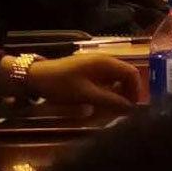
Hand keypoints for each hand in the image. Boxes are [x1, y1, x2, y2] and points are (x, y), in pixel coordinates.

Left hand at [24, 53, 141, 109]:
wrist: (35, 77)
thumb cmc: (61, 84)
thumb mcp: (86, 94)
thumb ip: (110, 100)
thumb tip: (130, 108)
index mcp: (106, 62)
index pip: (132, 73)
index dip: (136, 90)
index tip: (133, 107)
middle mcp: (104, 60)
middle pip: (125, 75)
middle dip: (128, 92)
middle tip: (124, 109)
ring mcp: (95, 64)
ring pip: (116, 78)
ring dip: (118, 92)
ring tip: (114, 107)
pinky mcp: (88, 70)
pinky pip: (106, 79)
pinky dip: (108, 90)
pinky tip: (102, 100)